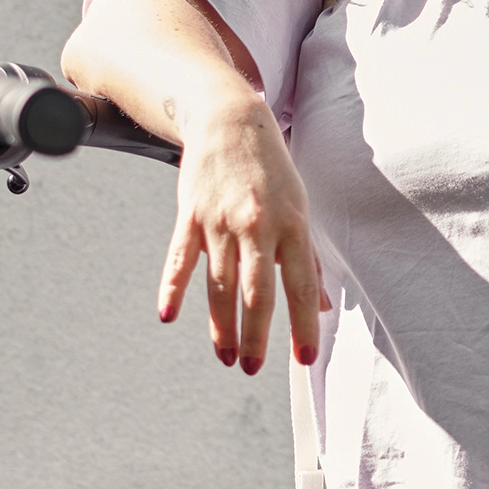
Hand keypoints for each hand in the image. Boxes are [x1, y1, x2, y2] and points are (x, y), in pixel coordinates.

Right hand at [160, 93, 324, 374]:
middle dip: (256, 336)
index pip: (300, 285)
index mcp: (292, 225)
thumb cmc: (272, 170)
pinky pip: (180, 258)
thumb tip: (319, 305)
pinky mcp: (191, 214)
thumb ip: (307, 259)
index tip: (304, 359)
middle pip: (256, 292)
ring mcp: (221, 220)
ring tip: (225, 356)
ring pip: (219, 283)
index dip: (302, 325)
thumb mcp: (300, 208)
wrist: (230, 120)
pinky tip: (168, 315)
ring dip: (220, 325)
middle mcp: (257, 224)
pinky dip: (173, 287)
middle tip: (252, 368)